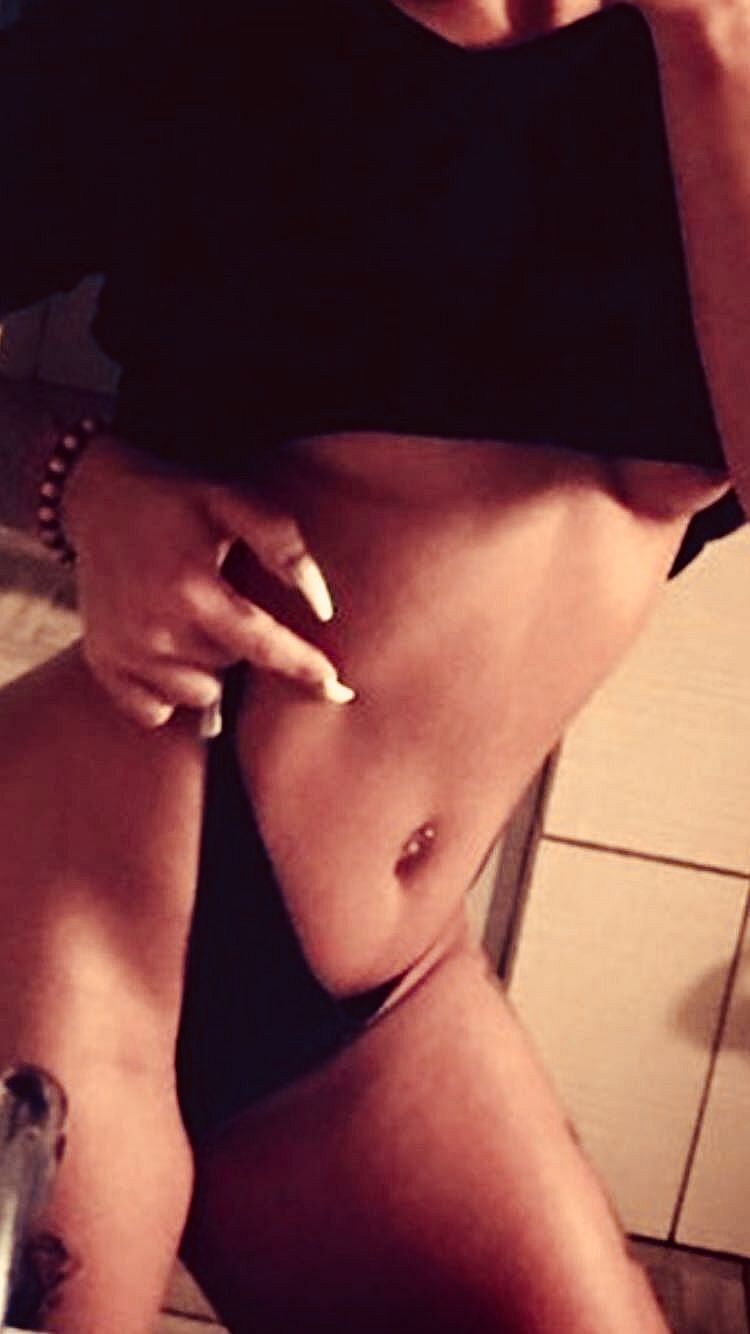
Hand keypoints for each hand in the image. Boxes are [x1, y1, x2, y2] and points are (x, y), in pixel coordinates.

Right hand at [62, 433, 354, 729]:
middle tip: (219, 600)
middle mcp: (155, 629)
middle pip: (231, 668)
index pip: (263, 646)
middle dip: (239, 644)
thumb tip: (322, 607)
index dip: (304, 669)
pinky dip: (168, 691)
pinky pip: (156, 712)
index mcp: (192, 589)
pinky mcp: (103, 665)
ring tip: (192, 622)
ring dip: (206, 669)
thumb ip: (282, 544)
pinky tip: (166, 651)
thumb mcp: (232, 500)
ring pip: (197, 695)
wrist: (96, 497)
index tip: (340, 690)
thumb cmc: (176, 498)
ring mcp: (125, 652)